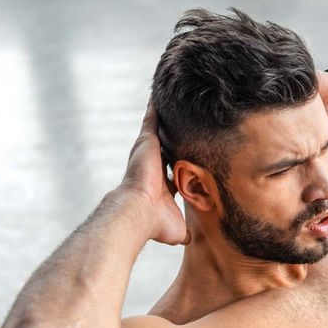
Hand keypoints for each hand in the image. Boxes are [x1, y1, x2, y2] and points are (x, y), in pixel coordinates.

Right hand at [119, 98, 190, 245]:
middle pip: (167, 142)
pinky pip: (154, 116)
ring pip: (160, 126)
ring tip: (175, 94)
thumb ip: (184, 231)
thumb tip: (189, 241)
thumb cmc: (155, 225)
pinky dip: (157, 103)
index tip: (189, 154)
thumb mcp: (176, 229)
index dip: (181, 160)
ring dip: (166, 112)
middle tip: (184, 115)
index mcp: (160, 182)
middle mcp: (153, 163)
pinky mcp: (147, 141)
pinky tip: (164, 87)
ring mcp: (149, 151)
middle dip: (175, 132)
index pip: (173, 167)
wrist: (138, 213)